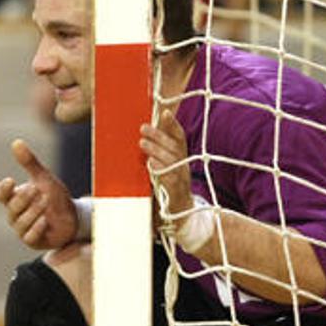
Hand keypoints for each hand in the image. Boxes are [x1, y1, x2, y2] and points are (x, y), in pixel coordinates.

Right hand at [0, 139, 77, 248]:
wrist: (73, 217)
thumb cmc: (55, 196)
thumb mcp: (44, 178)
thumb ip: (30, 163)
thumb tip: (16, 142)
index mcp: (14, 199)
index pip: (0, 195)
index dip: (3, 189)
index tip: (11, 181)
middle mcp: (15, 215)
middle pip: (11, 207)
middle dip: (24, 199)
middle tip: (38, 190)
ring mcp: (23, 229)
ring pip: (20, 222)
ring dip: (34, 212)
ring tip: (46, 203)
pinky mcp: (33, 241)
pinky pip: (29, 237)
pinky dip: (36, 228)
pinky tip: (44, 221)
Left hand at [140, 109, 193, 225]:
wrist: (182, 213)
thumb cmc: (170, 183)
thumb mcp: (166, 163)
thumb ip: (159, 147)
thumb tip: (148, 128)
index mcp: (181, 156)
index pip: (179, 137)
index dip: (173, 124)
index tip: (165, 112)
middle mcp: (183, 165)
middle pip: (173, 147)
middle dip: (158, 136)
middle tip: (143, 128)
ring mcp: (181, 178)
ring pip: (171, 160)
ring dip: (156, 150)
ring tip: (142, 143)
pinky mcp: (176, 192)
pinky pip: (169, 179)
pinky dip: (160, 170)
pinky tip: (151, 164)